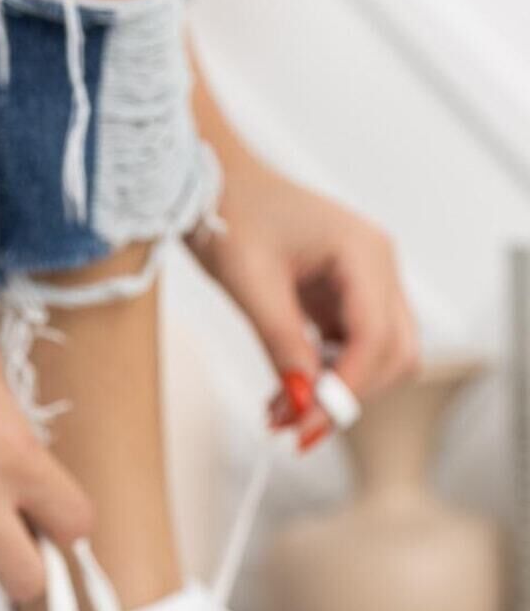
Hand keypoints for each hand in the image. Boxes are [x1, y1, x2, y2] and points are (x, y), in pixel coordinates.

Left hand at [188, 149, 419, 401]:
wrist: (216, 184)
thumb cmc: (233, 214)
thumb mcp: (251, 285)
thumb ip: (282, 344)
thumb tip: (303, 401)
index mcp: (364, 252)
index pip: (376, 339)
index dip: (345, 390)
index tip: (306, 426)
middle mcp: (377, 267)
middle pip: (395, 354)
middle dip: (348, 395)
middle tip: (294, 425)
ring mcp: (366, 283)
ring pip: (378, 357)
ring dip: (335, 390)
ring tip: (280, 411)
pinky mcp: (345, 298)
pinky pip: (350, 350)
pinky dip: (323, 377)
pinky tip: (285, 391)